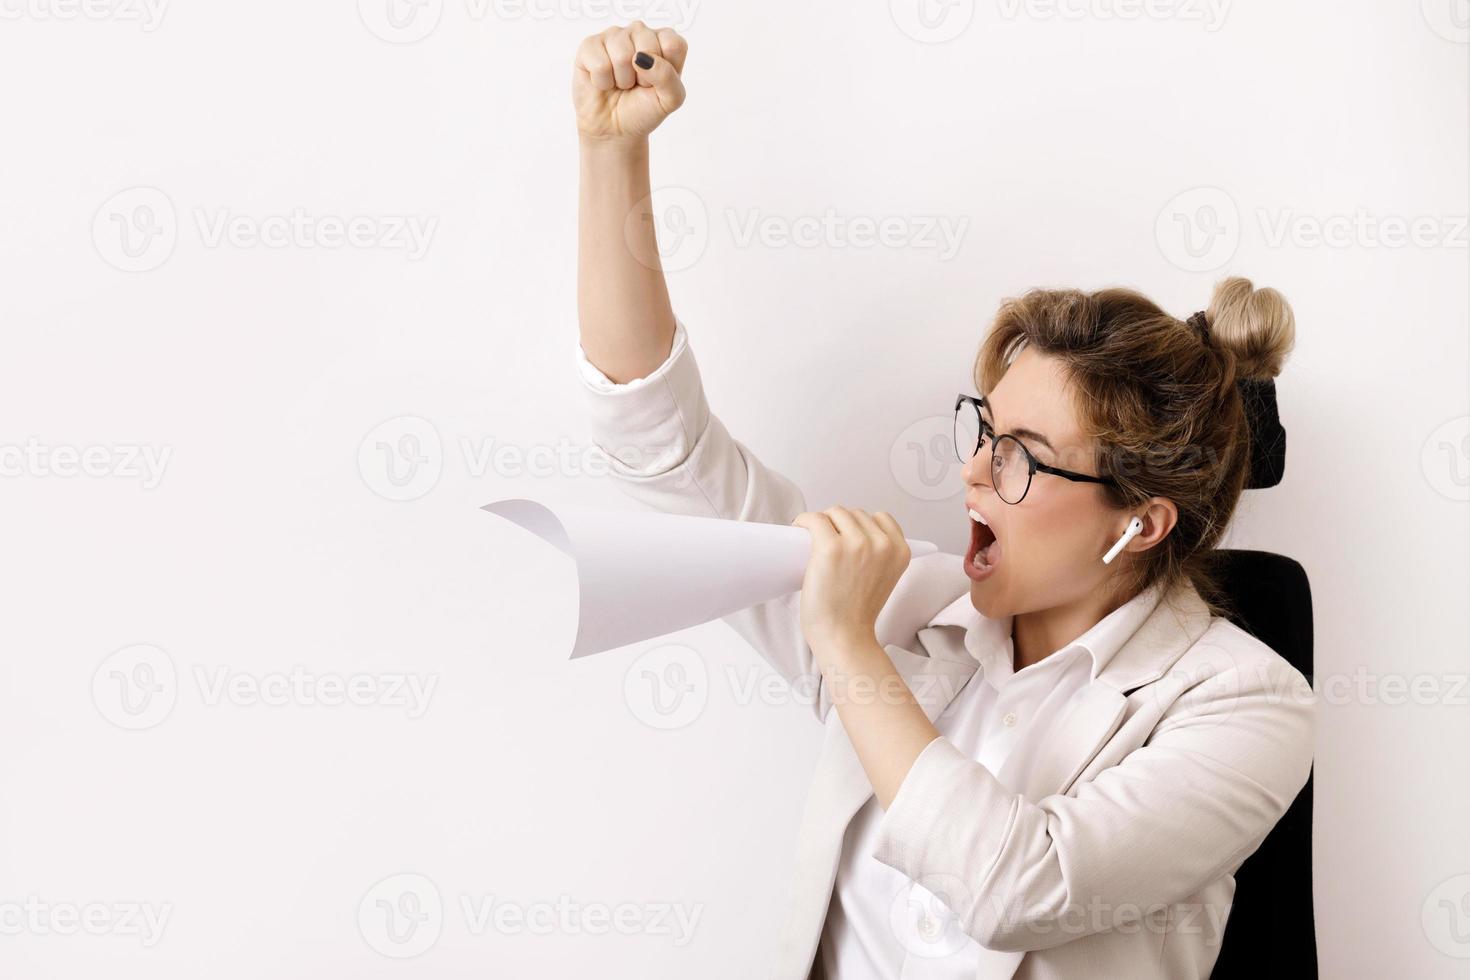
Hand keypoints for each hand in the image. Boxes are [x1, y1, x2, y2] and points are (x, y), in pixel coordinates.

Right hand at [573, 22, 687, 143]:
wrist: (613, 128)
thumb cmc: (642, 110)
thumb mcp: (669, 101)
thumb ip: (668, 78)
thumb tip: (642, 58)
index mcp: (664, 41)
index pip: (673, 44)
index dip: (665, 71)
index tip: (656, 83)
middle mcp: (640, 32)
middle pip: (647, 46)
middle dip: (642, 77)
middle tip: (636, 85)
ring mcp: (614, 35)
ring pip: (622, 55)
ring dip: (622, 80)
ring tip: (620, 83)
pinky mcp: (590, 45)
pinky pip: (600, 64)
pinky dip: (603, 82)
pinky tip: (604, 82)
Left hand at [791, 507, 911, 652]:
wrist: (844, 637)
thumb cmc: (856, 614)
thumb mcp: (884, 578)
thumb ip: (879, 555)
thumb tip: (852, 533)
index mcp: (899, 551)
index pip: (880, 518)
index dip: (860, 525)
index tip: (846, 535)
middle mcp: (882, 544)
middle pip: (855, 514)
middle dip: (839, 525)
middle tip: (825, 543)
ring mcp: (857, 544)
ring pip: (835, 513)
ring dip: (822, 523)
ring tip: (812, 539)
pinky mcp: (830, 548)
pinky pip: (814, 519)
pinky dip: (804, 521)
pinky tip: (799, 530)